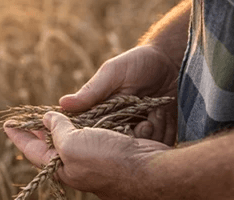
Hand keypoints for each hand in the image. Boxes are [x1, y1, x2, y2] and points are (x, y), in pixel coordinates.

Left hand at [4, 112, 171, 198]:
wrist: (149, 169)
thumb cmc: (108, 160)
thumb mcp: (73, 146)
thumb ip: (57, 132)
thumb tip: (48, 119)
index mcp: (62, 167)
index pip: (32, 151)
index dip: (19, 137)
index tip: (7, 125)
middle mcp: (76, 165)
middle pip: (51, 147)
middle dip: (38, 133)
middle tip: (27, 120)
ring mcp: (94, 158)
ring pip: (71, 140)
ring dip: (60, 127)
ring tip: (51, 115)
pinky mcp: (111, 150)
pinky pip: (89, 136)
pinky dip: (81, 125)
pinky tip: (80, 117)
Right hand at [60, 45, 178, 144]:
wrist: (171, 61)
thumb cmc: (137, 63)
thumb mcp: (112, 74)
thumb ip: (91, 91)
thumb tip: (62, 104)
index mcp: (101, 114)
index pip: (93, 135)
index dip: (101, 138)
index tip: (116, 129)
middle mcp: (118, 126)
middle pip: (118, 147)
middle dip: (131, 136)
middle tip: (142, 121)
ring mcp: (139, 131)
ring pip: (138, 149)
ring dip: (149, 133)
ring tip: (155, 113)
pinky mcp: (158, 133)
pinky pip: (158, 145)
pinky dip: (162, 133)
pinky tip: (164, 115)